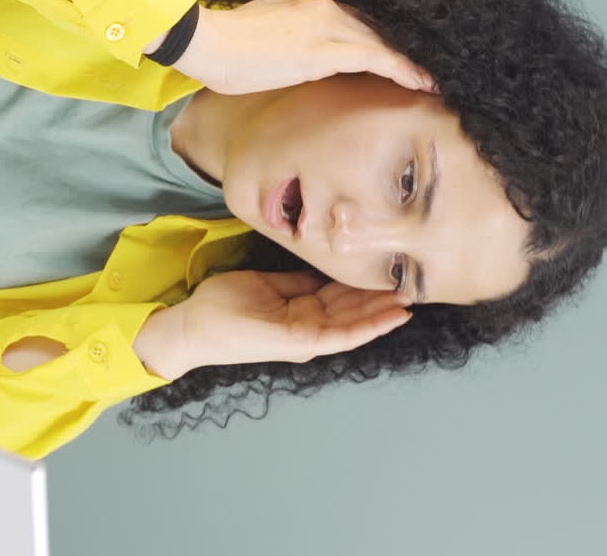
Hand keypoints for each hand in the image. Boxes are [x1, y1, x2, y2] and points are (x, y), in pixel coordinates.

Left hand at [134, 270, 412, 379]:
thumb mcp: (266, 284)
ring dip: (384, 313)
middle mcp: (308, 327)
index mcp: (301, 312)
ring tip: (411, 298)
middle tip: (413, 283)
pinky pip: (341, 335)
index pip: (341, 297)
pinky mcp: (300, 340)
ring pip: (355, 323)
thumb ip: (296, 281)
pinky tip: (390, 317)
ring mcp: (305, 336)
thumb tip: (321, 267)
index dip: (366, 286)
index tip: (389, 271)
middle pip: (354, 311)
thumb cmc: (222, 305)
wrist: (193, 325)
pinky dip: (368, 327)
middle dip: (383, 299)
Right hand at [165, 0, 436, 94]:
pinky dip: (402, 70)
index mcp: (310, 4)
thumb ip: (289, 36)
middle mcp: (325, 9)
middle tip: (429, 67)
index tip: (401, 53)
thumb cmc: (223, 42)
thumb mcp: (263, 31)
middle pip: (377, 30)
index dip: (383, 39)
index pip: (359, 21)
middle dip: (404, 49)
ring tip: (434, 79)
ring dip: (411, 62)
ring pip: (383, 43)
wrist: (206, 40)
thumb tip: (297, 52)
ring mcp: (327, 27)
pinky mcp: (324, 51)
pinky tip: (421, 83)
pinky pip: (376, 58)